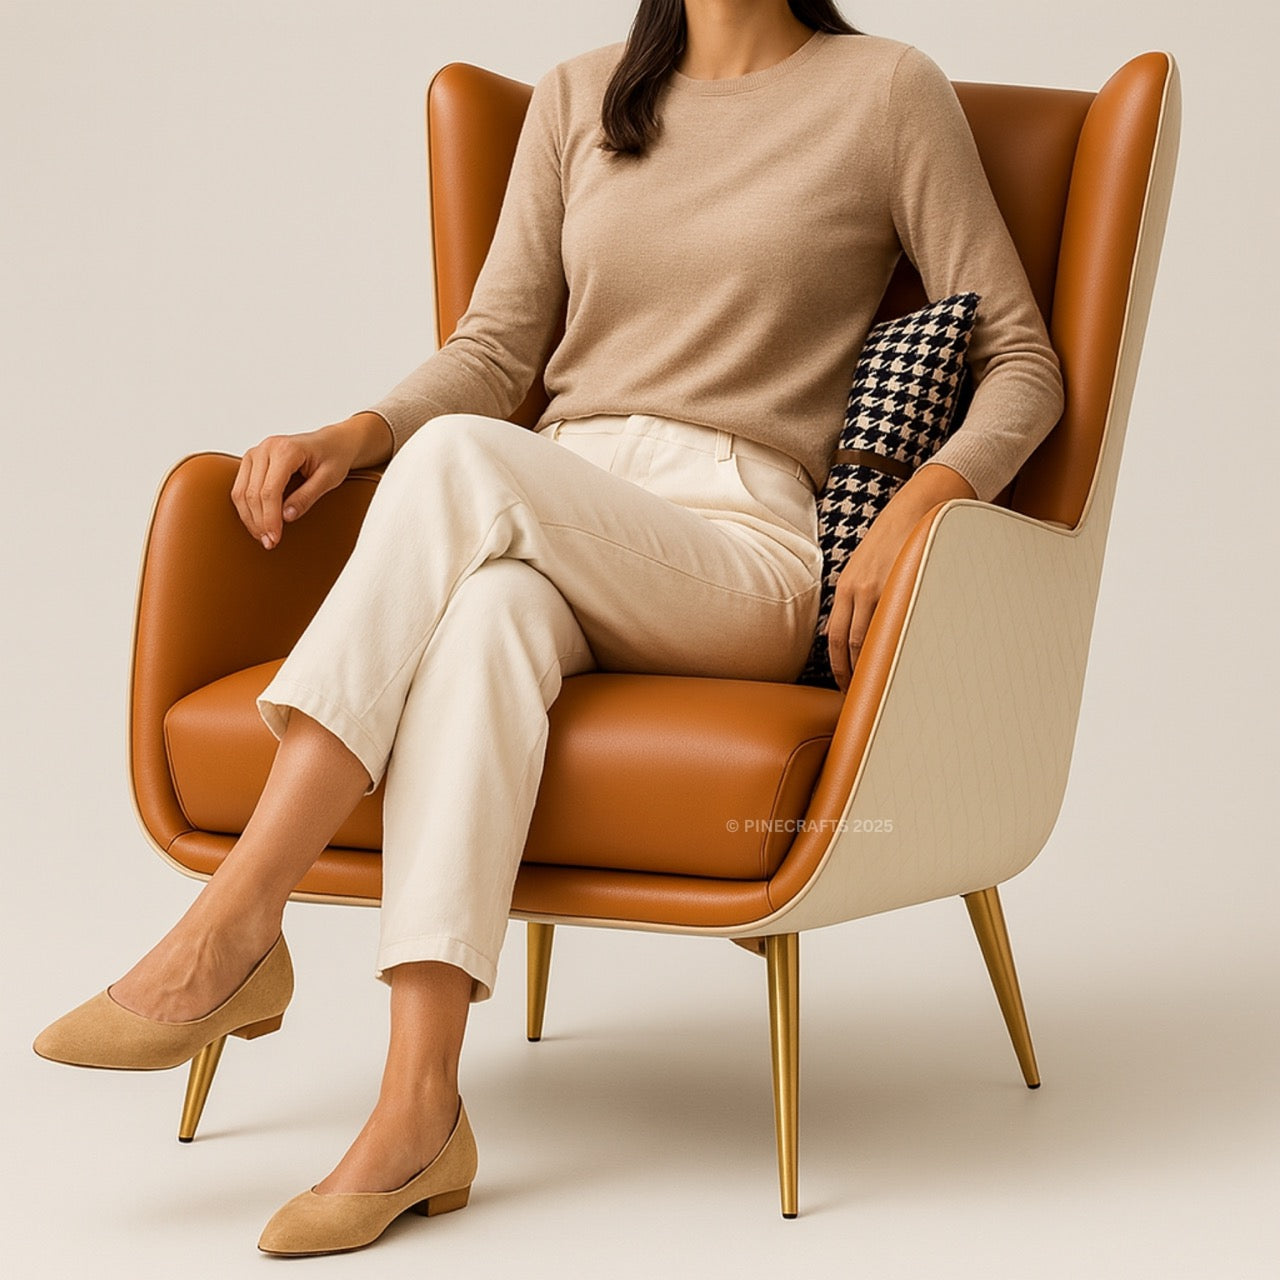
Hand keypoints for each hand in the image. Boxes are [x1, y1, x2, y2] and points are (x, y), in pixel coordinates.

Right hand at [231, 412, 391, 548]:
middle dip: (259, 522)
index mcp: (286, 450)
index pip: (270, 491)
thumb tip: (287, 517)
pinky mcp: (252, 460)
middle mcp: (266, 448)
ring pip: (241, 491)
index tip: (275, 539)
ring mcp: (256, 452)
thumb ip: (308, 496)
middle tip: (270, 543)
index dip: (270, 518)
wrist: (332, 442)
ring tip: (262, 537)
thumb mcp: (329, 478)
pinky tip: (257, 524)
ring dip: (249, 518)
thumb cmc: (334, 457)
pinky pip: (240, 487)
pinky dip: (246, 508)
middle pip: (252, 493)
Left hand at [825, 461, 976, 691]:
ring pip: (875, 640)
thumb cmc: (895, 538)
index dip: (839, 668)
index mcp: (847, 587)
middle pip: (851, 646)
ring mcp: (885, 588)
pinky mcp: (909, 584)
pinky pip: (901, 624)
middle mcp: (860, 589)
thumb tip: (840, 635)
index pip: (835, 639)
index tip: (846, 687)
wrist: (922, 505)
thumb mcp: (864, 566)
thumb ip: (855, 598)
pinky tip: (908, 661)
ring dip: (876, 666)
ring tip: (885, 687)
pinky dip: (901, 646)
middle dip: (855, 675)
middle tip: (864, 697)